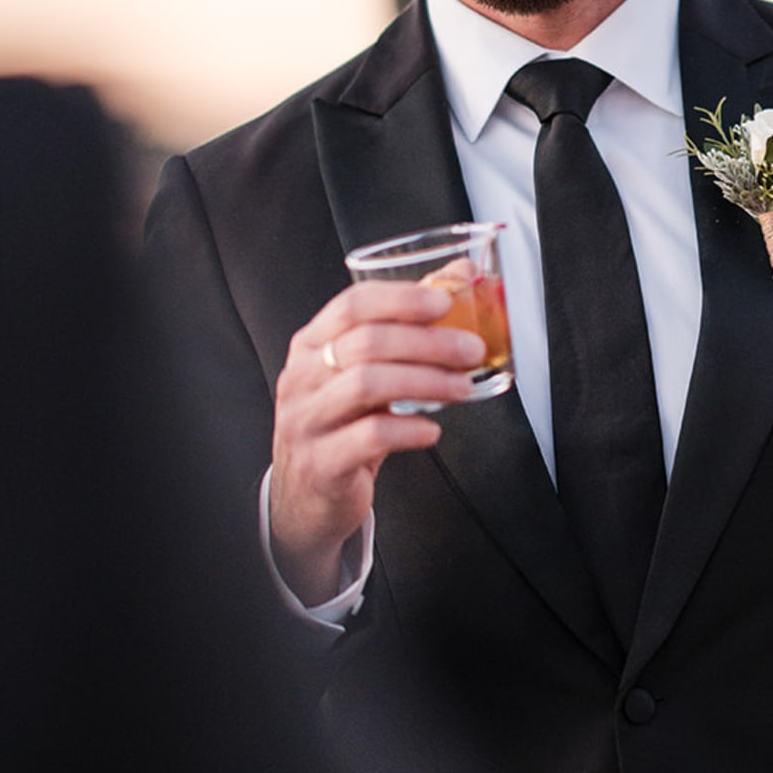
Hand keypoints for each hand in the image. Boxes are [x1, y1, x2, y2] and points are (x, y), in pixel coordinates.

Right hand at [269, 281, 483, 605]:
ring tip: (462, 388)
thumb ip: (405, 329)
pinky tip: (431, 430)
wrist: (306, 496)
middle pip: (367, 342)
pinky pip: (371, 436)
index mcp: (311, 345)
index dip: (402, 298)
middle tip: (472, 350)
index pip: (352, 305)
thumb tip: (460, 276)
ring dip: (426, 382)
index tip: (446, 301)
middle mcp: (301, 377)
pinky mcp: (321, 461)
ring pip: (368, 384)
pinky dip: (410, 430)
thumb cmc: (343, 425)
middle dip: (429, 342)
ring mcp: (306, 419)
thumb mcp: (363, 373)